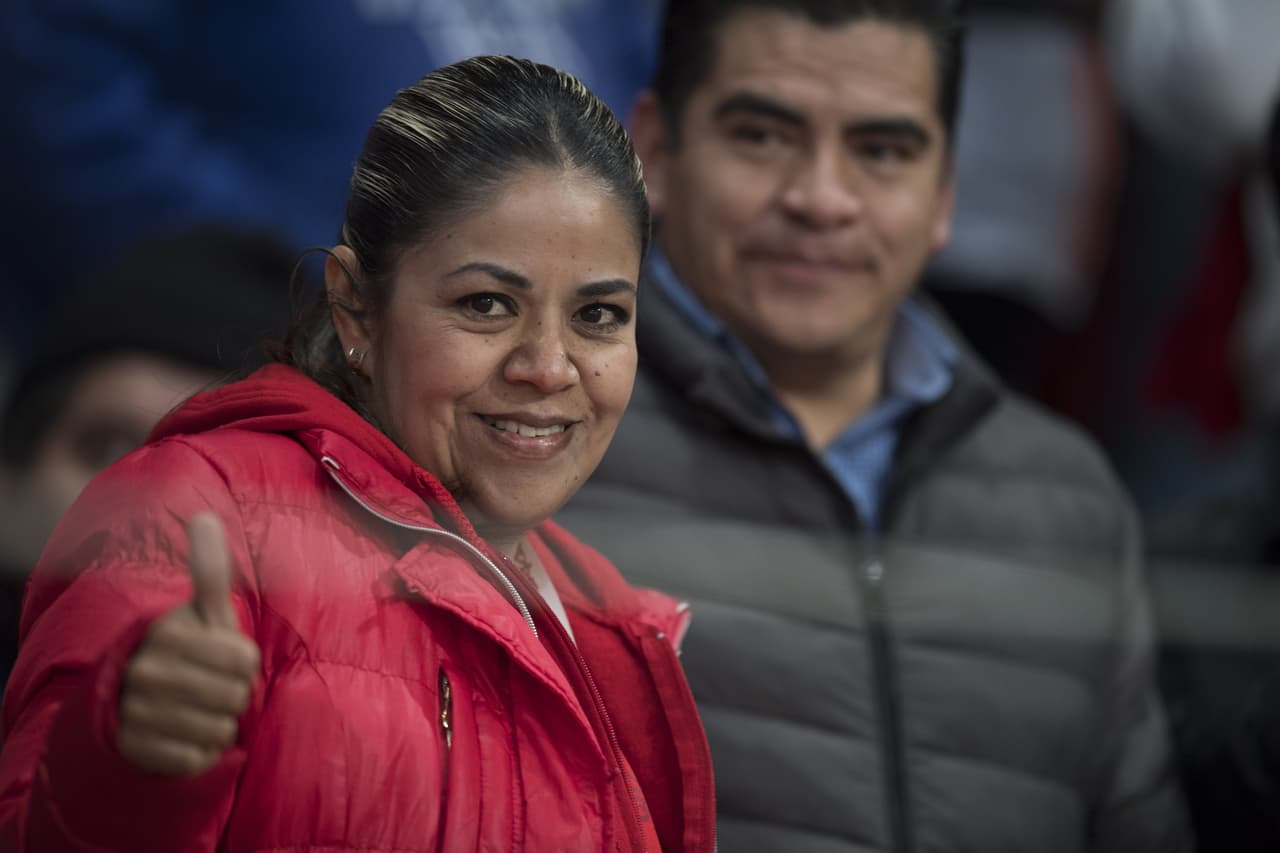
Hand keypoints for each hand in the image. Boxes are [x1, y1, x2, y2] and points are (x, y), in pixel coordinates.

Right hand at [117, 513, 259, 774]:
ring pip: (220, 727)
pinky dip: (201, 750)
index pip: (245, 658)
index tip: (222, 656)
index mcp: (167, 633)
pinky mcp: (137, 750)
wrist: (130, 702)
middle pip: (236, 695)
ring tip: (196, 710)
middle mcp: (145, 671)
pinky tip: (182, 735)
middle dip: (234, 693)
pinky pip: (199, 756)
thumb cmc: (186, 650)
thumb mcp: (201, 611)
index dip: (244, 661)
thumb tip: (203, 517)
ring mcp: (137, 712)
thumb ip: (208, 569)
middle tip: (211, 688)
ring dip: (219, 722)